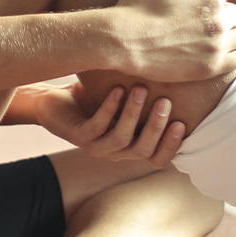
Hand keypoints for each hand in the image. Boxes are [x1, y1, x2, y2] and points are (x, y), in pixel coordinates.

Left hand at [34, 81, 185, 167]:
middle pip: (142, 150)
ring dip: (133, 114)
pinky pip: (97, 126)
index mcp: (131, 147)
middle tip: (165, 102)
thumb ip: (149, 98)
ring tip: (140, 89)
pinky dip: (109, 108)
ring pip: (121, 138)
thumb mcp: (126, 99)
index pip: (157, 159)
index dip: (170, 147)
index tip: (180, 123)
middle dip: (155, 127)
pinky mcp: (77, 136)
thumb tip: (181, 77)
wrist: (54, 101)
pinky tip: (117, 90)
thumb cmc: (95, 98)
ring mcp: (95, 146)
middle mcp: (115, 152)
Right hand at [114, 0, 235, 81]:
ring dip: (235, 33)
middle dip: (220, 14)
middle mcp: (219, 22)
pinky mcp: (210, 68)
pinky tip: (224, 51)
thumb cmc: (139, 5)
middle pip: (234, 14)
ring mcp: (216, 48)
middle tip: (198, 20)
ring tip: (216, 36)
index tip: (189, 3)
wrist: (122, 40)